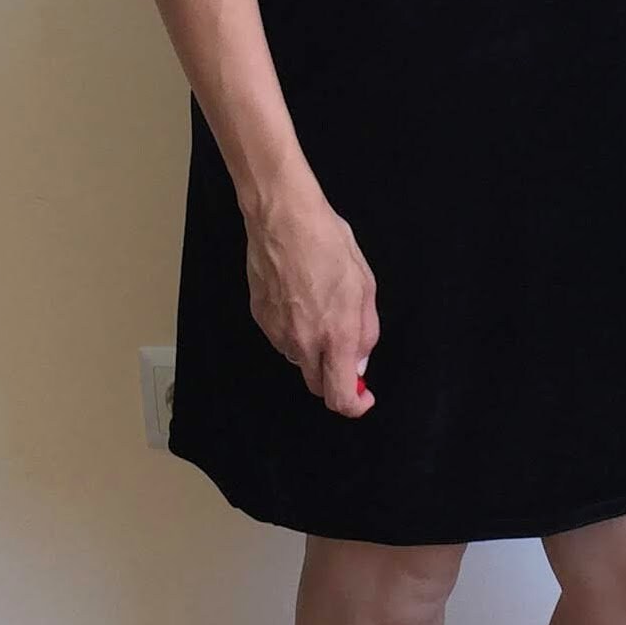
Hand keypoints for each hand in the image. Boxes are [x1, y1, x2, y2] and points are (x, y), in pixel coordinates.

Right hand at [243, 179, 379, 416]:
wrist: (283, 218)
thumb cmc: (327, 243)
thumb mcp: (365, 285)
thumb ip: (365, 331)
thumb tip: (360, 362)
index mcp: (335, 335)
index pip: (340, 397)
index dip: (354, 405)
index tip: (363, 397)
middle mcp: (303, 341)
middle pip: (317, 386)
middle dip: (335, 379)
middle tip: (346, 353)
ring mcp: (277, 332)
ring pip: (299, 360)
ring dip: (314, 351)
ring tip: (321, 308)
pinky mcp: (260, 318)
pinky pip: (281, 338)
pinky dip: (295, 331)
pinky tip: (300, 299)